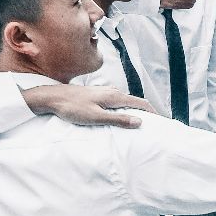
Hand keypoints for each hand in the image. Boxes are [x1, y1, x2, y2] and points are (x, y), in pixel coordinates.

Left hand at [22, 84, 154, 128]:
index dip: (152, 112)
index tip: (161, 121)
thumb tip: (139, 121)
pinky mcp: (97, 94)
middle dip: (145, 111)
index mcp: (114, 96)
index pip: (140, 103)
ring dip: (133, 110)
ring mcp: (104, 92)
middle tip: (153, 124)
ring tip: (138, 121)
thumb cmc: (73, 108)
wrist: (53, 97)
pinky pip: (116, 101)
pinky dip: (123, 108)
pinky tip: (119, 115)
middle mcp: (111, 91)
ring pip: (125, 101)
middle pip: (134, 101)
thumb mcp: (96, 117)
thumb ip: (118, 119)